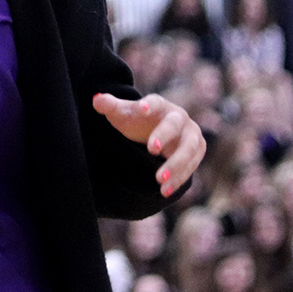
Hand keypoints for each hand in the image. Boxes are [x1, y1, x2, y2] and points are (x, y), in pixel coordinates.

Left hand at [92, 92, 206, 197]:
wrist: (155, 132)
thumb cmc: (137, 120)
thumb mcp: (122, 114)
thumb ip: (110, 106)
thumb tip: (96, 99)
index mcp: (160, 105)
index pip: (155, 102)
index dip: (149, 105)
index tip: (142, 108)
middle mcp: (179, 118)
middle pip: (175, 125)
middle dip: (164, 136)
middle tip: (151, 150)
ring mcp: (191, 135)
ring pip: (188, 149)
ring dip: (176, 165)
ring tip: (159, 180)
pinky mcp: (196, 152)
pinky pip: (191, 166)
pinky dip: (179, 179)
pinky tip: (165, 191)